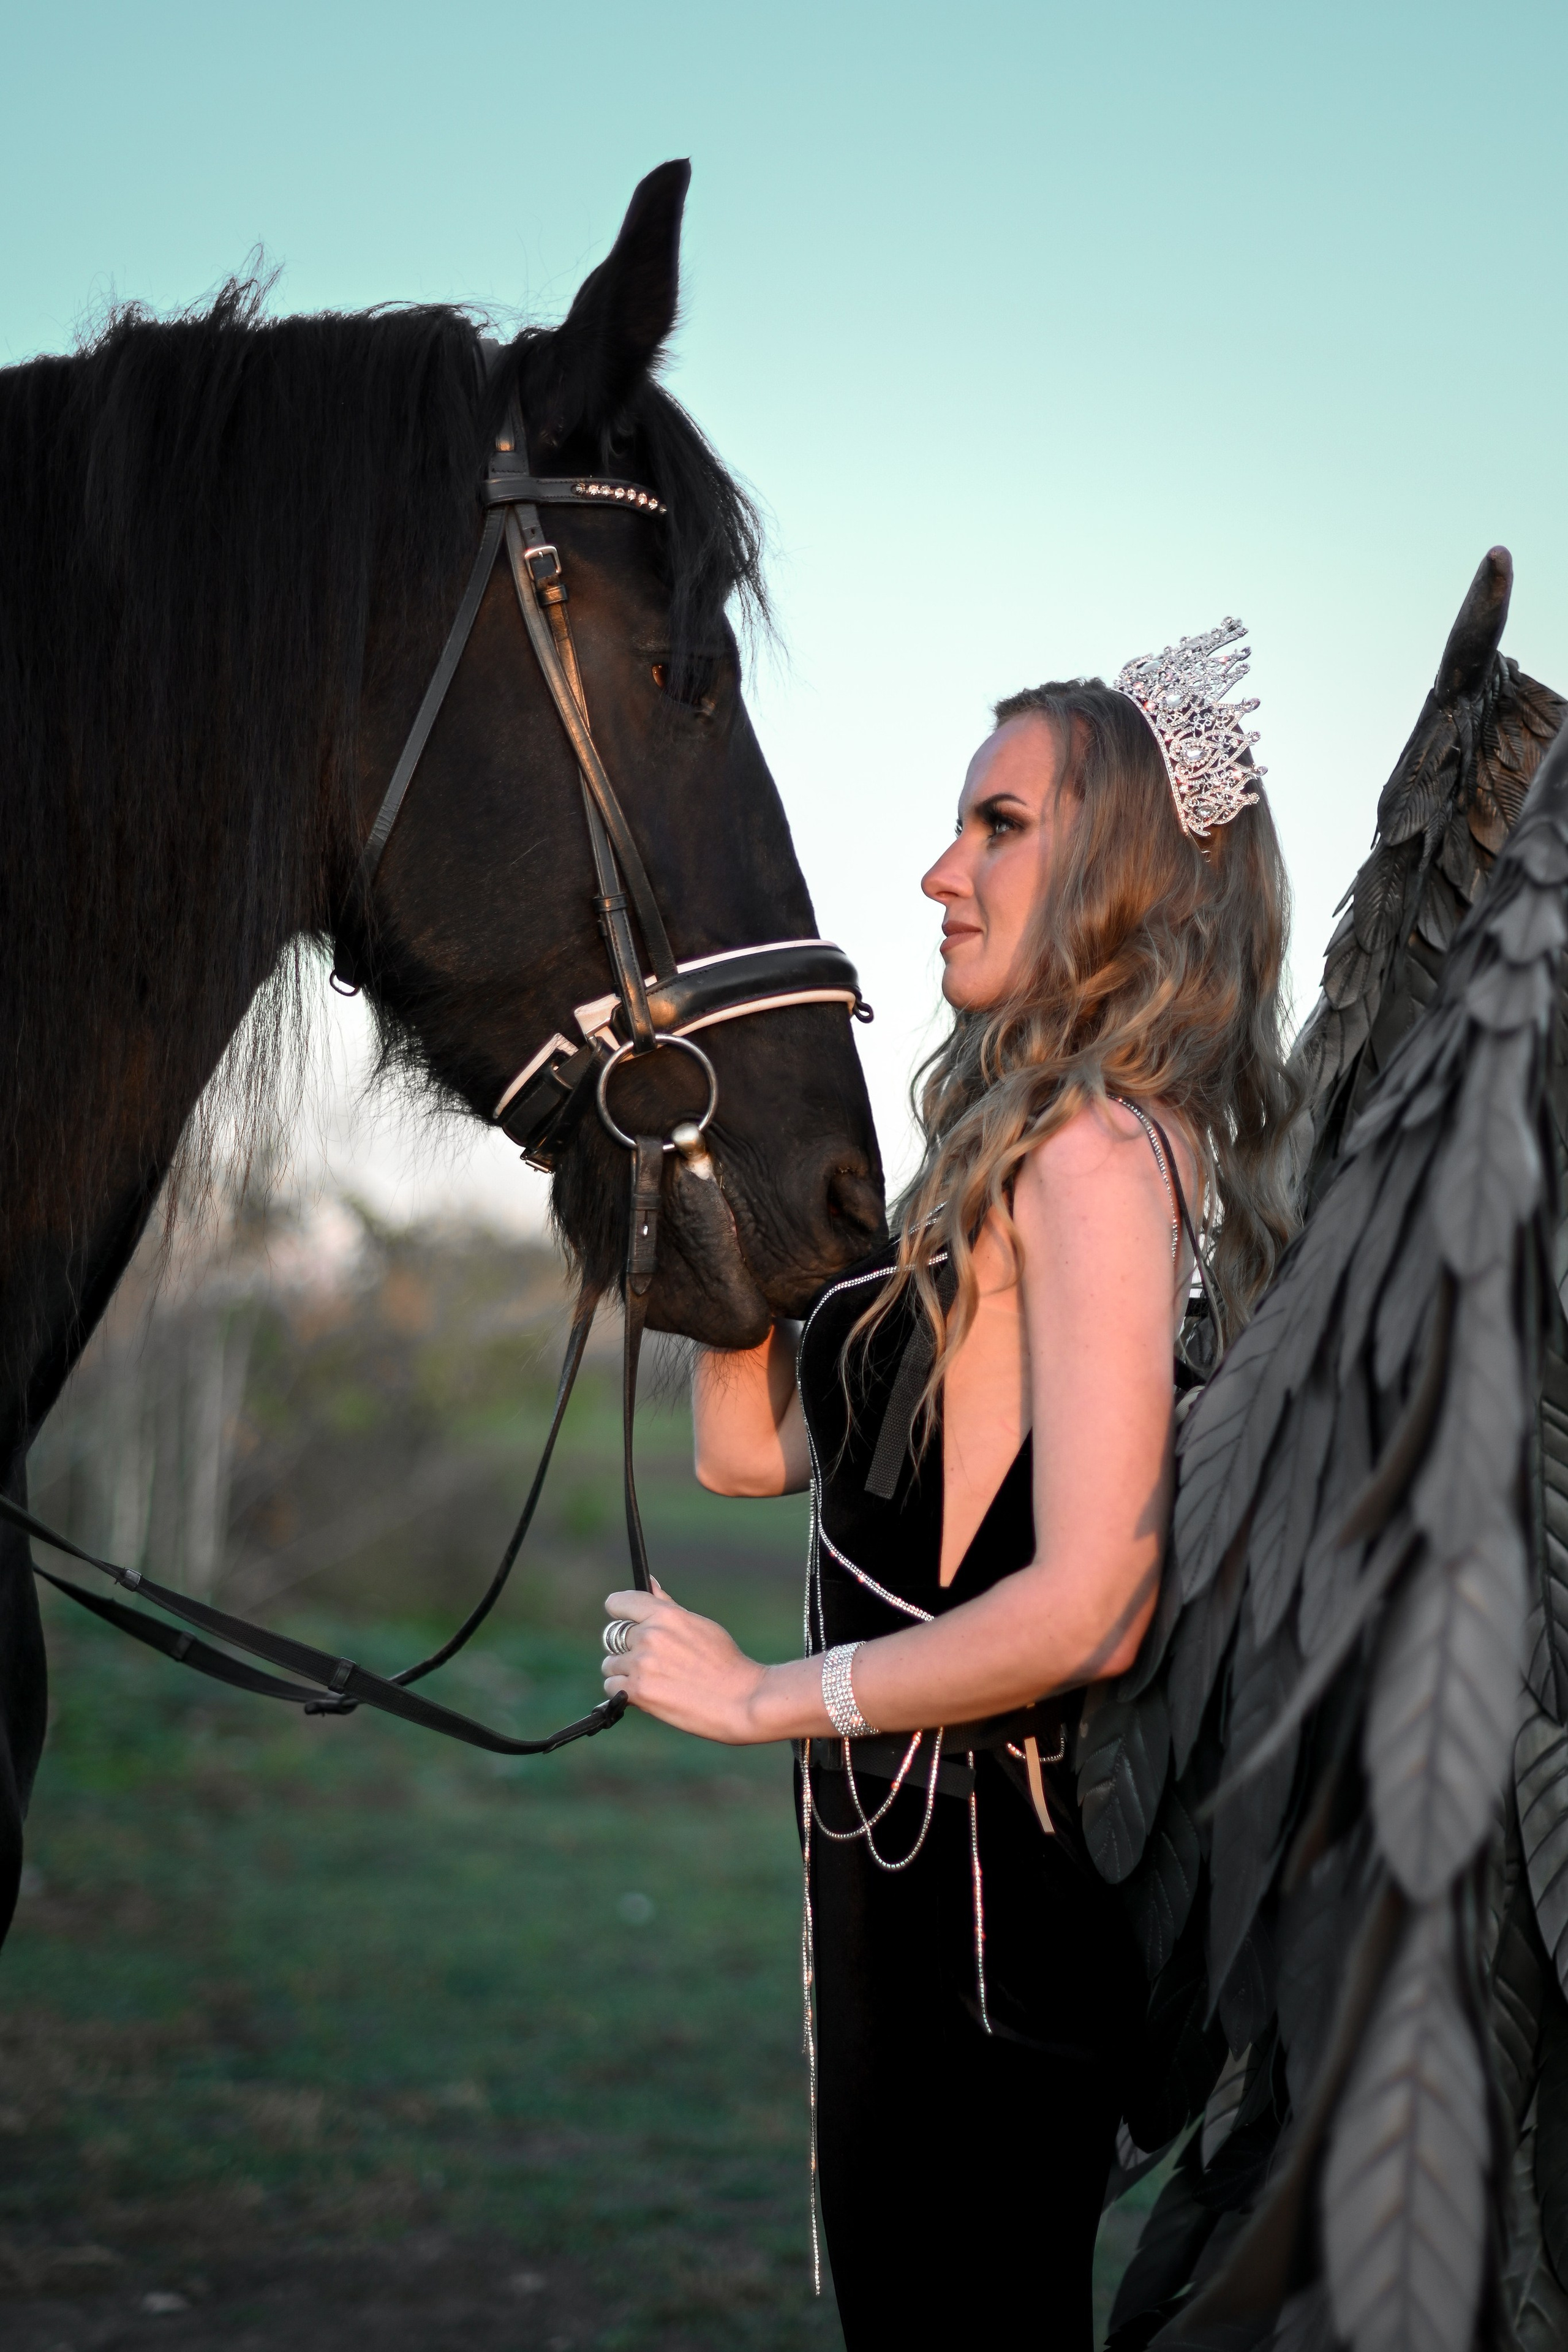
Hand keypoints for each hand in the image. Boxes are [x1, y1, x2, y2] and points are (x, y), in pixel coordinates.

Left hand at [601, 1580, 771, 1743]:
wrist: (741, 1700)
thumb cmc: (726, 1663)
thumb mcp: (699, 1625)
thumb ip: (666, 1606)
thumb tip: (649, 1582)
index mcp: (666, 1615)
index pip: (620, 1603)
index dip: (619, 1612)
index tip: (623, 1620)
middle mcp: (650, 1635)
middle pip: (613, 1637)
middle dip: (627, 1649)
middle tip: (650, 1662)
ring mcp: (641, 1663)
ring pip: (610, 1665)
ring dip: (625, 1672)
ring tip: (653, 1680)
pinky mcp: (638, 1691)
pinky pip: (612, 1687)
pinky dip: (624, 1693)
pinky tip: (647, 1694)